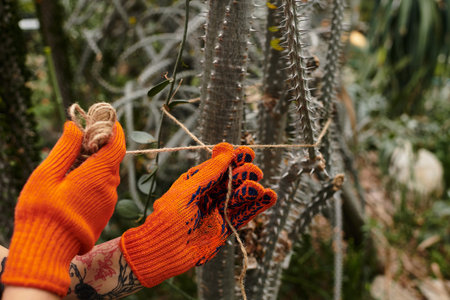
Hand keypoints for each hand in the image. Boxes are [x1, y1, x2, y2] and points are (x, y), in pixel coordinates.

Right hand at [2, 121, 124, 296]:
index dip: (114, 130)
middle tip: (82, 139)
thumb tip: (75, 127)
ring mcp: (109, 204)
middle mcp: (109, 188)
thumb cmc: (42, 212)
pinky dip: (95, 181)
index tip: (106, 120)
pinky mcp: (104, 215)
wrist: (47, 252)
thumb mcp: (47, 175)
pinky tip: (75, 185)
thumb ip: (65, 149)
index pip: (117, 145)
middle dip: (101, 147)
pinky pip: (104, 190)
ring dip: (96, 165)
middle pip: (112, 160)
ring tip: (73, 163)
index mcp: (97, 175)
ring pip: (107, 176)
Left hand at [120, 142, 275, 287]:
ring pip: (240, 196)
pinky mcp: (226, 227)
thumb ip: (209, 173)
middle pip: (232, 179)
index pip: (218, 166)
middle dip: (244, 174)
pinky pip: (244, 213)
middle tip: (253, 171)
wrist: (163, 253)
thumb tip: (226, 149)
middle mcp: (208, 194)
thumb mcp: (187, 192)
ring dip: (251, 190)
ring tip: (258, 188)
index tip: (246, 153)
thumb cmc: (168, 219)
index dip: (233, 158)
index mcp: (195, 182)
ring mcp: (218, 210)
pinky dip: (258, 206)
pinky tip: (269, 197)